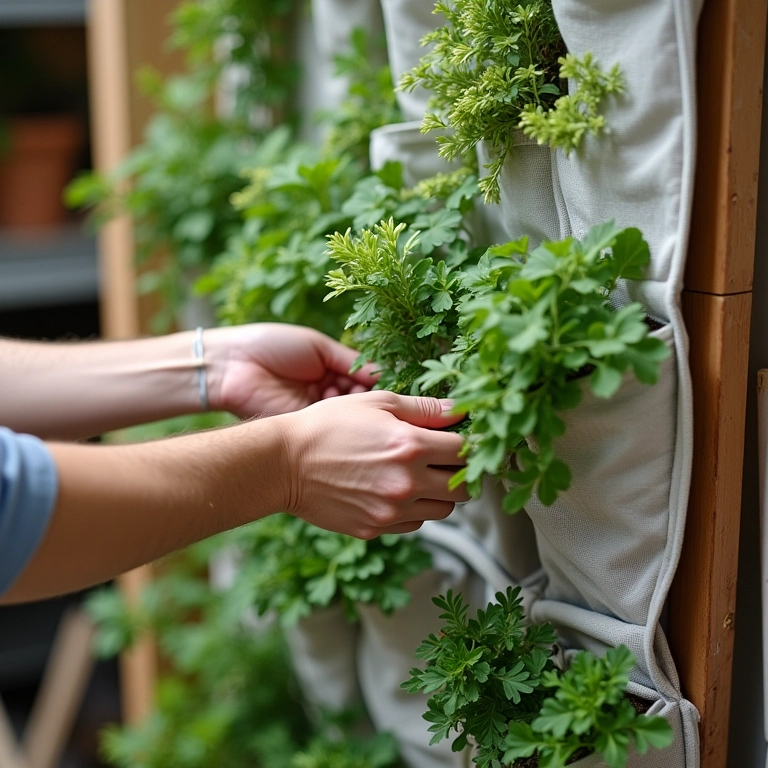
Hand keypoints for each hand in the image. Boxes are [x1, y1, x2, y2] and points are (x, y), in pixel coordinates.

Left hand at [205, 323, 377, 417]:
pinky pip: (331, 425)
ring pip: (347, 413)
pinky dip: (340, 419)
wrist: (232, 365)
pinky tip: (343, 411)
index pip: (361, 376)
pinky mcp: (303, 425)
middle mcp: (323, 391)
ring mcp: (314, 410)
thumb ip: (350, 360)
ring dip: (353, 406)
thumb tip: (380, 373)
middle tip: (368, 391)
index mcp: (327, 368)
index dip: (373, 378)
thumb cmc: (272, 346)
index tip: (386, 379)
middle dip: (365, 394)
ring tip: (351, 397)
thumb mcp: (318, 346)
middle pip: (357, 397)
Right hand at [275, 390, 468, 538]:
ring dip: (439, 494)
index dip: (467, 443)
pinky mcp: (376, 528)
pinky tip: (395, 490)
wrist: (283, 463)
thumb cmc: (327, 425)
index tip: (459, 439)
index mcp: (411, 446)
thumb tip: (459, 411)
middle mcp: (407, 482)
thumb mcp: (376, 402)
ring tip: (418, 475)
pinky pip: (415, 524)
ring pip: (443, 511)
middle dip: (460, 473)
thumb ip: (424, 408)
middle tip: (445, 461)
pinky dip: (414, 509)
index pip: (465, 451)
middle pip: (463, 489)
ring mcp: (391, 511)